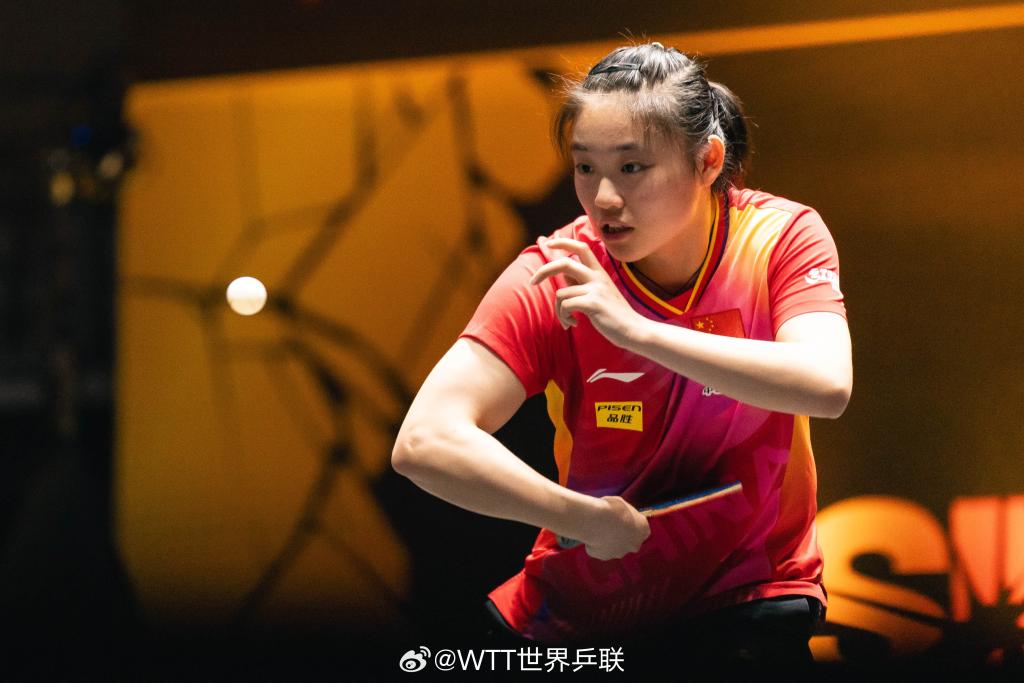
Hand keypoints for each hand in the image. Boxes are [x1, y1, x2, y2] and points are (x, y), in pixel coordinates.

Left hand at [530, 238, 644, 347]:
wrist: (634, 330)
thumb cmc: (614, 315)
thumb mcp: (599, 293)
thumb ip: (582, 283)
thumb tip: (563, 277)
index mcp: (599, 272)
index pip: (581, 247)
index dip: (563, 242)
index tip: (548, 242)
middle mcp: (597, 277)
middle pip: (565, 263)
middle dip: (544, 270)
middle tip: (532, 282)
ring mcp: (596, 289)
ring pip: (561, 293)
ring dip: (558, 310)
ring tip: (568, 320)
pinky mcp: (593, 303)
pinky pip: (566, 306)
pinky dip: (564, 317)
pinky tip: (573, 324)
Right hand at [579, 496, 650, 560]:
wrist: (596, 521)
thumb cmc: (611, 509)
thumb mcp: (622, 505)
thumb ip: (625, 514)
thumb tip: (620, 515)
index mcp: (643, 529)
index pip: (643, 530)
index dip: (633, 525)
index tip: (625, 520)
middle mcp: (634, 544)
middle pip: (630, 542)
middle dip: (622, 536)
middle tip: (610, 525)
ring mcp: (620, 552)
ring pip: (615, 547)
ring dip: (609, 540)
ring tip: (598, 527)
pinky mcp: (605, 556)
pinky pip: (601, 550)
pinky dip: (596, 544)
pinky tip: (592, 534)